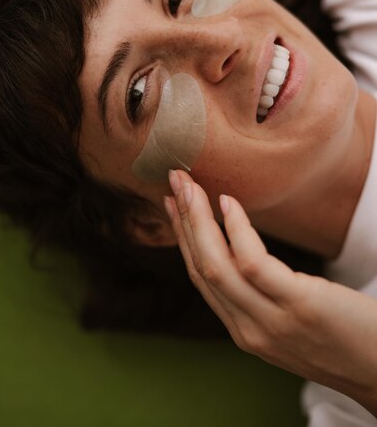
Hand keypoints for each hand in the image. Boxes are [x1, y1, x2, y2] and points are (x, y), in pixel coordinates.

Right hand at [164, 169, 376, 415]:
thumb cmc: (346, 338)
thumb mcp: (291, 323)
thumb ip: (262, 299)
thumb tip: (244, 256)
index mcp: (245, 331)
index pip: (201, 278)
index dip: (182, 238)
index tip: (172, 205)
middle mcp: (249, 330)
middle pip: (201, 268)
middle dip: (182, 220)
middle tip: (174, 181)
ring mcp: (270, 322)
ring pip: (216, 266)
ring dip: (197, 220)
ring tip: (190, 185)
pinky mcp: (298, 306)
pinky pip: (254, 263)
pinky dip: (236, 230)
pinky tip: (229, 203)